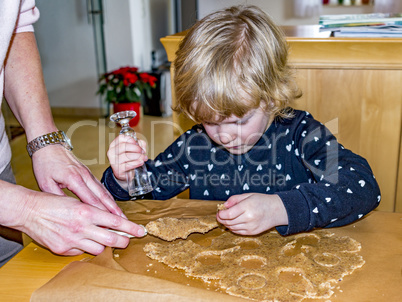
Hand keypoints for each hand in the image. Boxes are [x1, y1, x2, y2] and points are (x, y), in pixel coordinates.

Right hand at [7, 187, 145, 255]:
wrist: (29, 211)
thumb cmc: (53, 203)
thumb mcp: (78, 202)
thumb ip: (94, 212)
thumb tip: (111, 220)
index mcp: (86, 212)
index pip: (116, 222)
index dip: (131, 228)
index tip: (141, 231)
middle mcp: (81, 227)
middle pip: (111, 240)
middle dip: (123, 241)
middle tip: (128, 240)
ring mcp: (72, 240)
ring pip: (98, 249)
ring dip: (103, 245)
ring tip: (102, 238)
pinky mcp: (62, 249)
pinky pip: (81, 252)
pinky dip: (85, 247)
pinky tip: (82, 240)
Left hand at [32, 145, 123, 216]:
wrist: (49, 146)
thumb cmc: (45, 163)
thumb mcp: (45, 183)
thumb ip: (57, 198)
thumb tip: (67, 212)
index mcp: (74, 178)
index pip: (90, 199)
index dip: (100, 212)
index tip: (107, 223)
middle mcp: (85, 176)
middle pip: (103, 196)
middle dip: (114, 210)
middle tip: (123, 221)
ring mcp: (88, 174)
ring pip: (105, 192)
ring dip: (114, 204)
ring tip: (121, 216)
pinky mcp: (89, 174)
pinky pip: (101, 187)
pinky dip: (108, 198)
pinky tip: (113, 205)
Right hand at [107, 135, 147, 180]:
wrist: (125, 173)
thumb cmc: (128, 159)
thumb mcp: (133, 150)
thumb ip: (139, 145)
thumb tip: (142, 147)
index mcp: (114, 145)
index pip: (120, 138)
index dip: (130, 139)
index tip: (137, 143)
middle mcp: (112, 152)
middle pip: (123, 146)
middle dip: (135, 148)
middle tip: (142, 151)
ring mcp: (114, 161)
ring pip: (126, 156)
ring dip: (138, 156)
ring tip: (143, 157)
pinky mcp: (118, 169)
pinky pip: (128, 165)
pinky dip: (137, 163)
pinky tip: (141, 162)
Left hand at [216, 193, 287, 234]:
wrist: (276, 210)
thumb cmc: (262, 201)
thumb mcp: (248, 195)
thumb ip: (234, 199)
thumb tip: (223, 206)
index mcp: (247, 207)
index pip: (228, 214)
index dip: (220, 214)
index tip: (219, 212)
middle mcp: (249, 218)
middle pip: (228, 222)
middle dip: (221, 219)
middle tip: (220, 215)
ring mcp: (251, 227)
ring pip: (232, 228)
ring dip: (227, 224)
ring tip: (227, 218)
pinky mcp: (253, 232)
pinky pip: (238, 232)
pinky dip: (233, 228)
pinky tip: (234, 222)